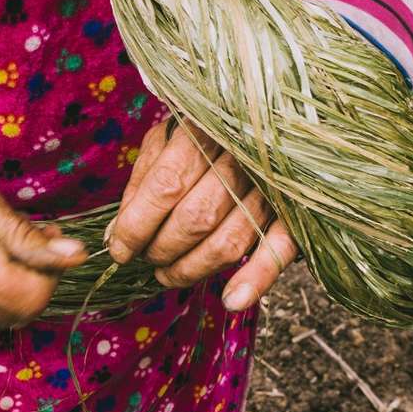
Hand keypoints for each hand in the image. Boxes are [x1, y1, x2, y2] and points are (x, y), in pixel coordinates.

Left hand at [106, 118, 298, 311]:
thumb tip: (117, 235)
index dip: (137, 226)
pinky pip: (278, 250)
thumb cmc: (207, 127)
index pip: (165, 187)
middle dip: (161, 250)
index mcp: (204, 131)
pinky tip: (232, 300)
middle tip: (146, 259)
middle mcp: (241, 157)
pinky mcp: (295, 211)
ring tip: (168, 274)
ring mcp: (273, 186)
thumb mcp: (167, 137)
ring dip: (192, 269)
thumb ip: (142, 182)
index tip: (119, 249)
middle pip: (195, 219)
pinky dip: (257, 280)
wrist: (270, 111)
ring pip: (229, 242)